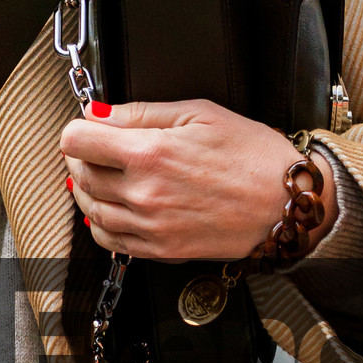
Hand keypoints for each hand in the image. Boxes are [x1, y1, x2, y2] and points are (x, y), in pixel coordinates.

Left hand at [60, 100, 336, 263]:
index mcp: (151, 153)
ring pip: (90, 210)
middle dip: (82, 156)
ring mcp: (150, 226)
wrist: (286, 204)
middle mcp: (144, 193)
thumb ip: (142, 113)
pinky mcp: (160, 250)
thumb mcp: (200, 113)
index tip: (88, 127)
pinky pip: (110, 240)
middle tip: (98, 147)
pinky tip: (115, 208)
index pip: (77, 141)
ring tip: (106, 175)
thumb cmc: (254, 156)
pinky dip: (102, 223)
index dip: (79, 128)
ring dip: (88, 190)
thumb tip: (100, 114)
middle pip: (80, 174)